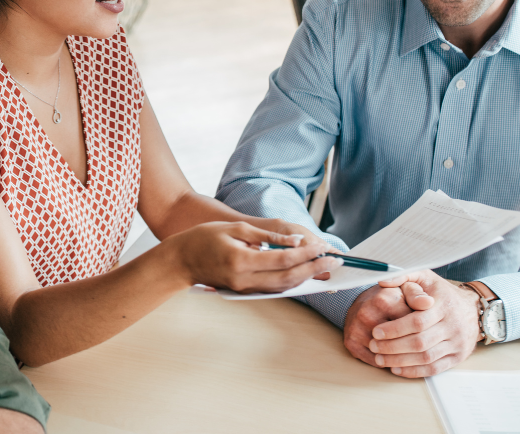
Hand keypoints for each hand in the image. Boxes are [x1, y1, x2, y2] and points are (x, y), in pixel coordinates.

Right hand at [168, 221, 341, 293]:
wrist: (182, 260)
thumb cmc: (205, 237)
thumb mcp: (236, 228)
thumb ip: (268, 236)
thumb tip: (296, 241)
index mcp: (241, 260)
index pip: (282, 260)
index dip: (306, 254)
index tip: (325, 248)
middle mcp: (244, 279)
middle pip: (287, 278)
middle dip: (314, 269)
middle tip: (337, 261)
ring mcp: (244, 289)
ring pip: (283, 287)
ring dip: (307, 277)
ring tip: (327, 268)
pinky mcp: (245, 291)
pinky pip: (274, 288)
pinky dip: (293, 281)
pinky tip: (306, 274)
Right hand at [343, 284, 421, 367]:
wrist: (362, 303)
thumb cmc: (388, 298)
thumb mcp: (405, 290)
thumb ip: (417, 295)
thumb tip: (428, 303)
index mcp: (383, 301)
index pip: (412, 326)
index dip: (424, 330)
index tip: (426, 328)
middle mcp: (366, 315)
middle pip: (400, 343)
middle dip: (413, 347)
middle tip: (419, 342)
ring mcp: (356, 331)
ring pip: (388, 356)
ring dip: (400, 357)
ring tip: (407, 349)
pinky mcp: (351, 343)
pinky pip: (376, 362)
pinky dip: (386, 362)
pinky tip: (392, 355)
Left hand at [368, 270, 481, 377]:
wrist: (474, 309)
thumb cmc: (442, 293)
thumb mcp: (425, 277)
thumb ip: (403, 276)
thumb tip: (383, 281)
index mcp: (443, 306)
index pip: (417, 322)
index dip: (395, 329)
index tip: (376, 331)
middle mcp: (453, 326)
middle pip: (420, 342)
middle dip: (393, 347)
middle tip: (374, 346)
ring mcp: (457, 344)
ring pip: (426, 357)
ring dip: (400, 361)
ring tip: (380, 359)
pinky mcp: (458, 357)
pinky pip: (435, 368)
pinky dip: (414, 371)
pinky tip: (397, 369)